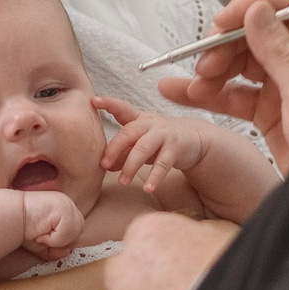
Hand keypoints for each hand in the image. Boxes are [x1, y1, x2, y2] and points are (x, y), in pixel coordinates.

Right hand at [15, 190, 84, 262]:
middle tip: (42, 236)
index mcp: (64, 207)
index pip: (75, 229)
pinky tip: (40, 231)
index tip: (43, 236)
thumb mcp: (42, 242)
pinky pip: (67, 233)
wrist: (8, 216)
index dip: (61, 239)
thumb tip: (67, 252)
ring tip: (41, 234)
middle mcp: (67, 203)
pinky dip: (53, 239)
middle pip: (78, 231)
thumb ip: (56, 248)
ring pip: (75, 233)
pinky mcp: (63, 209)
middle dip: (61, 240)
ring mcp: (66, 204)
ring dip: (57, 240)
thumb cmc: (22, 228)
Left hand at [94, 99, 209, 193]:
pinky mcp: (176, 148)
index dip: (108, 103)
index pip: (122, 108)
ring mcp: (163, 134)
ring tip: (123, 182)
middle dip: (115, 148)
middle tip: (104, 165)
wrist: (194, 138)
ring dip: (131, 166)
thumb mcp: (140, 143)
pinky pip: (163, 163)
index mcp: (138, 119)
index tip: (94, 101)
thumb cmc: (159, 140)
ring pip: (144, 148)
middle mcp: (150, 124)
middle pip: (129, 132)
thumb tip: (106, 166)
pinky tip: (148, 188)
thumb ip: (123, 153)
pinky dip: (155, 177)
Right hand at [159, 0, 288, 172]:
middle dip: (224, 44)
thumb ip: (282, 51)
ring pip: (238, 62)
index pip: (287, 6)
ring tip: (195, 85)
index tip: (223, 21)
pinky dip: (206, 93)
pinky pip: (231, 94)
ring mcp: (283, 85)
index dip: (252, 5)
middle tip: (206, 63)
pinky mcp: (267, 110)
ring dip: (211, 68)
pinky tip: (182, 93)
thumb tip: (256, 10)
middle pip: (255, 33)